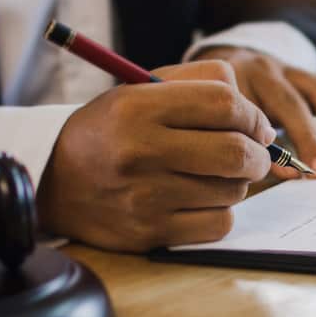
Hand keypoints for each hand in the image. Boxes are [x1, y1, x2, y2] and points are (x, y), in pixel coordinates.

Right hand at [36, 60, 274, 251]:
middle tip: (256, 155)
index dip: (254, 116)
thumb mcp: (140, 91)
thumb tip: (260, 120)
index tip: (257, 127)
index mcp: (138, 106)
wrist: (56, 183)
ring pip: (232, 190)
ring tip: (217, 176)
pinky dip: (221, 213)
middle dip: (259, 154)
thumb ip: (199, 83)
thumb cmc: (112, 132)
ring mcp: (145, 196)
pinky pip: (219, 224)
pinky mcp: (150, 233)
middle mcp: (140, 151)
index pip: (224, 103)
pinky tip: (202, 202)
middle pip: (236, 151)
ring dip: (238, 184)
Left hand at [193, 46, 315, 177]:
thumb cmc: (220, 106)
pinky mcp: (304, 73)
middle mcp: (261, 72)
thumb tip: (288, 173)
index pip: (254, 115)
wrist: (224, 62)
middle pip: (291, 102)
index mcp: (232, 84)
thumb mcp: (220, 123)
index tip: (294, 173)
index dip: (275, 147)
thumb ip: (246, 147)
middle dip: (311, 139)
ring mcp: (286, 69)